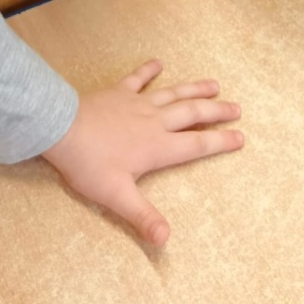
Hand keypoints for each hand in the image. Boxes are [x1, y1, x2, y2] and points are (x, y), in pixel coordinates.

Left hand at [42, 59, 242, 245]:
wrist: (62, 128)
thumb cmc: (89, 164)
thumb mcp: (117, 196)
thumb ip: (144, 217)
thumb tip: (166, 241)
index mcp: (157, 147)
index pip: (196, 144)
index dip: (220, 141)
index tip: (241, 137)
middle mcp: (153, 121)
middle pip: (191, 114)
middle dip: (216, 111)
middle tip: (237, 107)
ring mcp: (137, 103)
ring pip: (173, 93)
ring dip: (194, 89)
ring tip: (215, 84)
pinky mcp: (118, 92)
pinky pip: (138, 78)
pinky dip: (149, 70)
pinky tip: (158, 62)